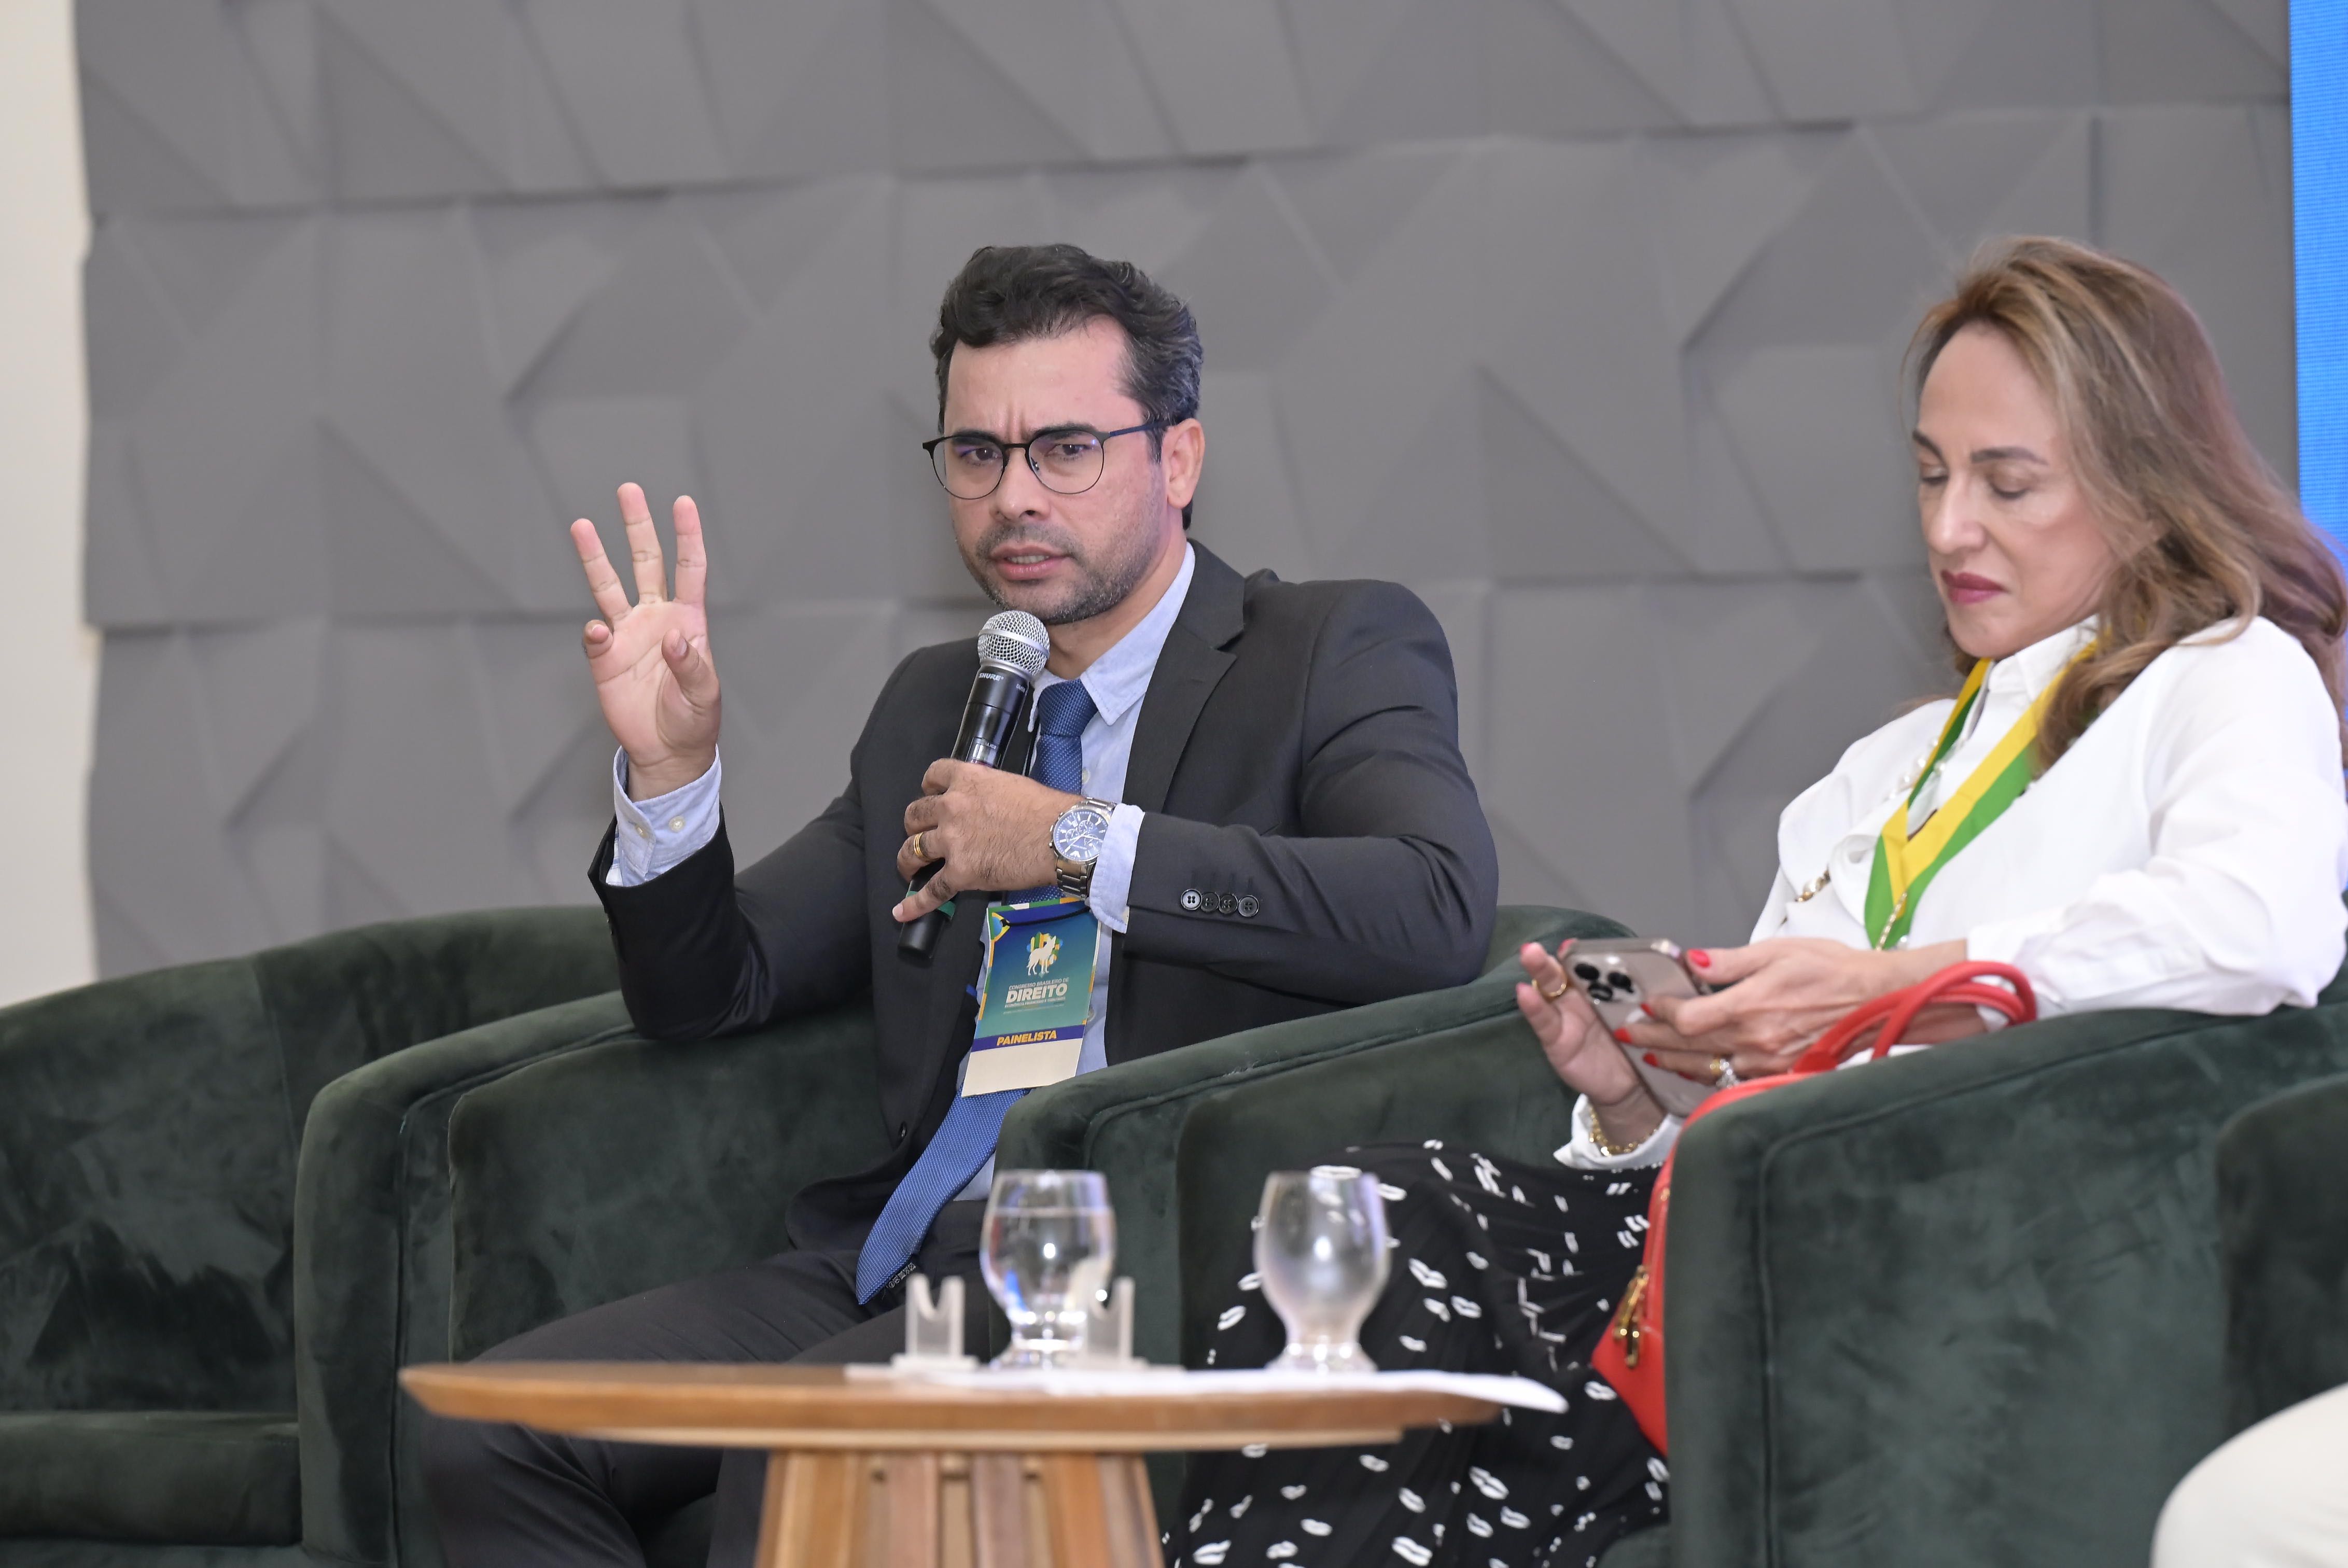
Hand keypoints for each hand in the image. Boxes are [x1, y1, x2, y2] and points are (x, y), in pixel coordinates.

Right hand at [573, 484, 718, 799]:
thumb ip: (690, 666)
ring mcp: (628, 634)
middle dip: (637, 527)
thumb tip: (673, 639)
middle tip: (628, 491)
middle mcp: (656, 617)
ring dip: (595, 557)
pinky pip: (595, 636)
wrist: (666, 750)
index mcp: (688, 620)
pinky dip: (594, 632)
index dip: (687, 536)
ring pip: (608, 586)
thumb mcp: (704, 695)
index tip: (683, 503)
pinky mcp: (605, 657)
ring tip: (581, 525)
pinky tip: (600, 633)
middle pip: (645, 563)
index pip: (689, 569)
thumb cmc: (693, 719)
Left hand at [891, 761, 1078, 921]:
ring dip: (906, 859)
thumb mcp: (1012, 784)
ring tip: (908, 867)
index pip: (934, 774)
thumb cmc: (1048, 809)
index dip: (929, 787)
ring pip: (912, 849)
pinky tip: (902, 911)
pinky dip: (914, 904)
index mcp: (967, 780)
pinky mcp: (960, 873)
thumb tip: (991, 806)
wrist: (1060, 837)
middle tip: (921, 833)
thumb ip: (990, 791)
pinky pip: (931, 891)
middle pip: (915, 814)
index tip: (932, 794)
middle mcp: (951, 807)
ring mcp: (952, 841)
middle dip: (914, 824)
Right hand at [1516, 941, 1663, 1146]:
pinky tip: (1525, 993)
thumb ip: (1647, 991)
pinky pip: (1545, 1021)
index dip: (1580, 951)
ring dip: (1538, 969)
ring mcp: (1565, 1016)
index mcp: (1601, 987)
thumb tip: (1676, 962)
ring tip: (1530, 954)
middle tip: (1540, 943)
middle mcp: (1579, 997)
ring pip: (1548, 988)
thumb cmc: (1638, 1043)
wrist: (1630, 1085)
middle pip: (1563, 971)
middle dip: (1551, 955)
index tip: (1576, 944)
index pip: (1588, 963)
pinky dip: (1534, 1007)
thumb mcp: (1646, 1014)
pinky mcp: (1557, 1039)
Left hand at [1627, 937, 1974, 1082]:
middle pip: (1689, 1046)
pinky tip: (1693, 1068)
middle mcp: (1755, 1041)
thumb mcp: (1777, 951)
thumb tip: (1691, 962)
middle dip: (1653, 1039)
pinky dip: (1708, 1073)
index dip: (1662, 1011)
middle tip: (1629, 1034)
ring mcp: (1768, 1063)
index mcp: (1750, 1007)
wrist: (1878, 1001)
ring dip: (1675, 1060)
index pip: (1688, 1018)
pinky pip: (1732, 1078)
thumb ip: (1728, 961)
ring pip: (1707, 1067)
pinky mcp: (1781, 1074)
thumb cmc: (1834, 972)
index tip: (1648, 1002)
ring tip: (1651, 1052)